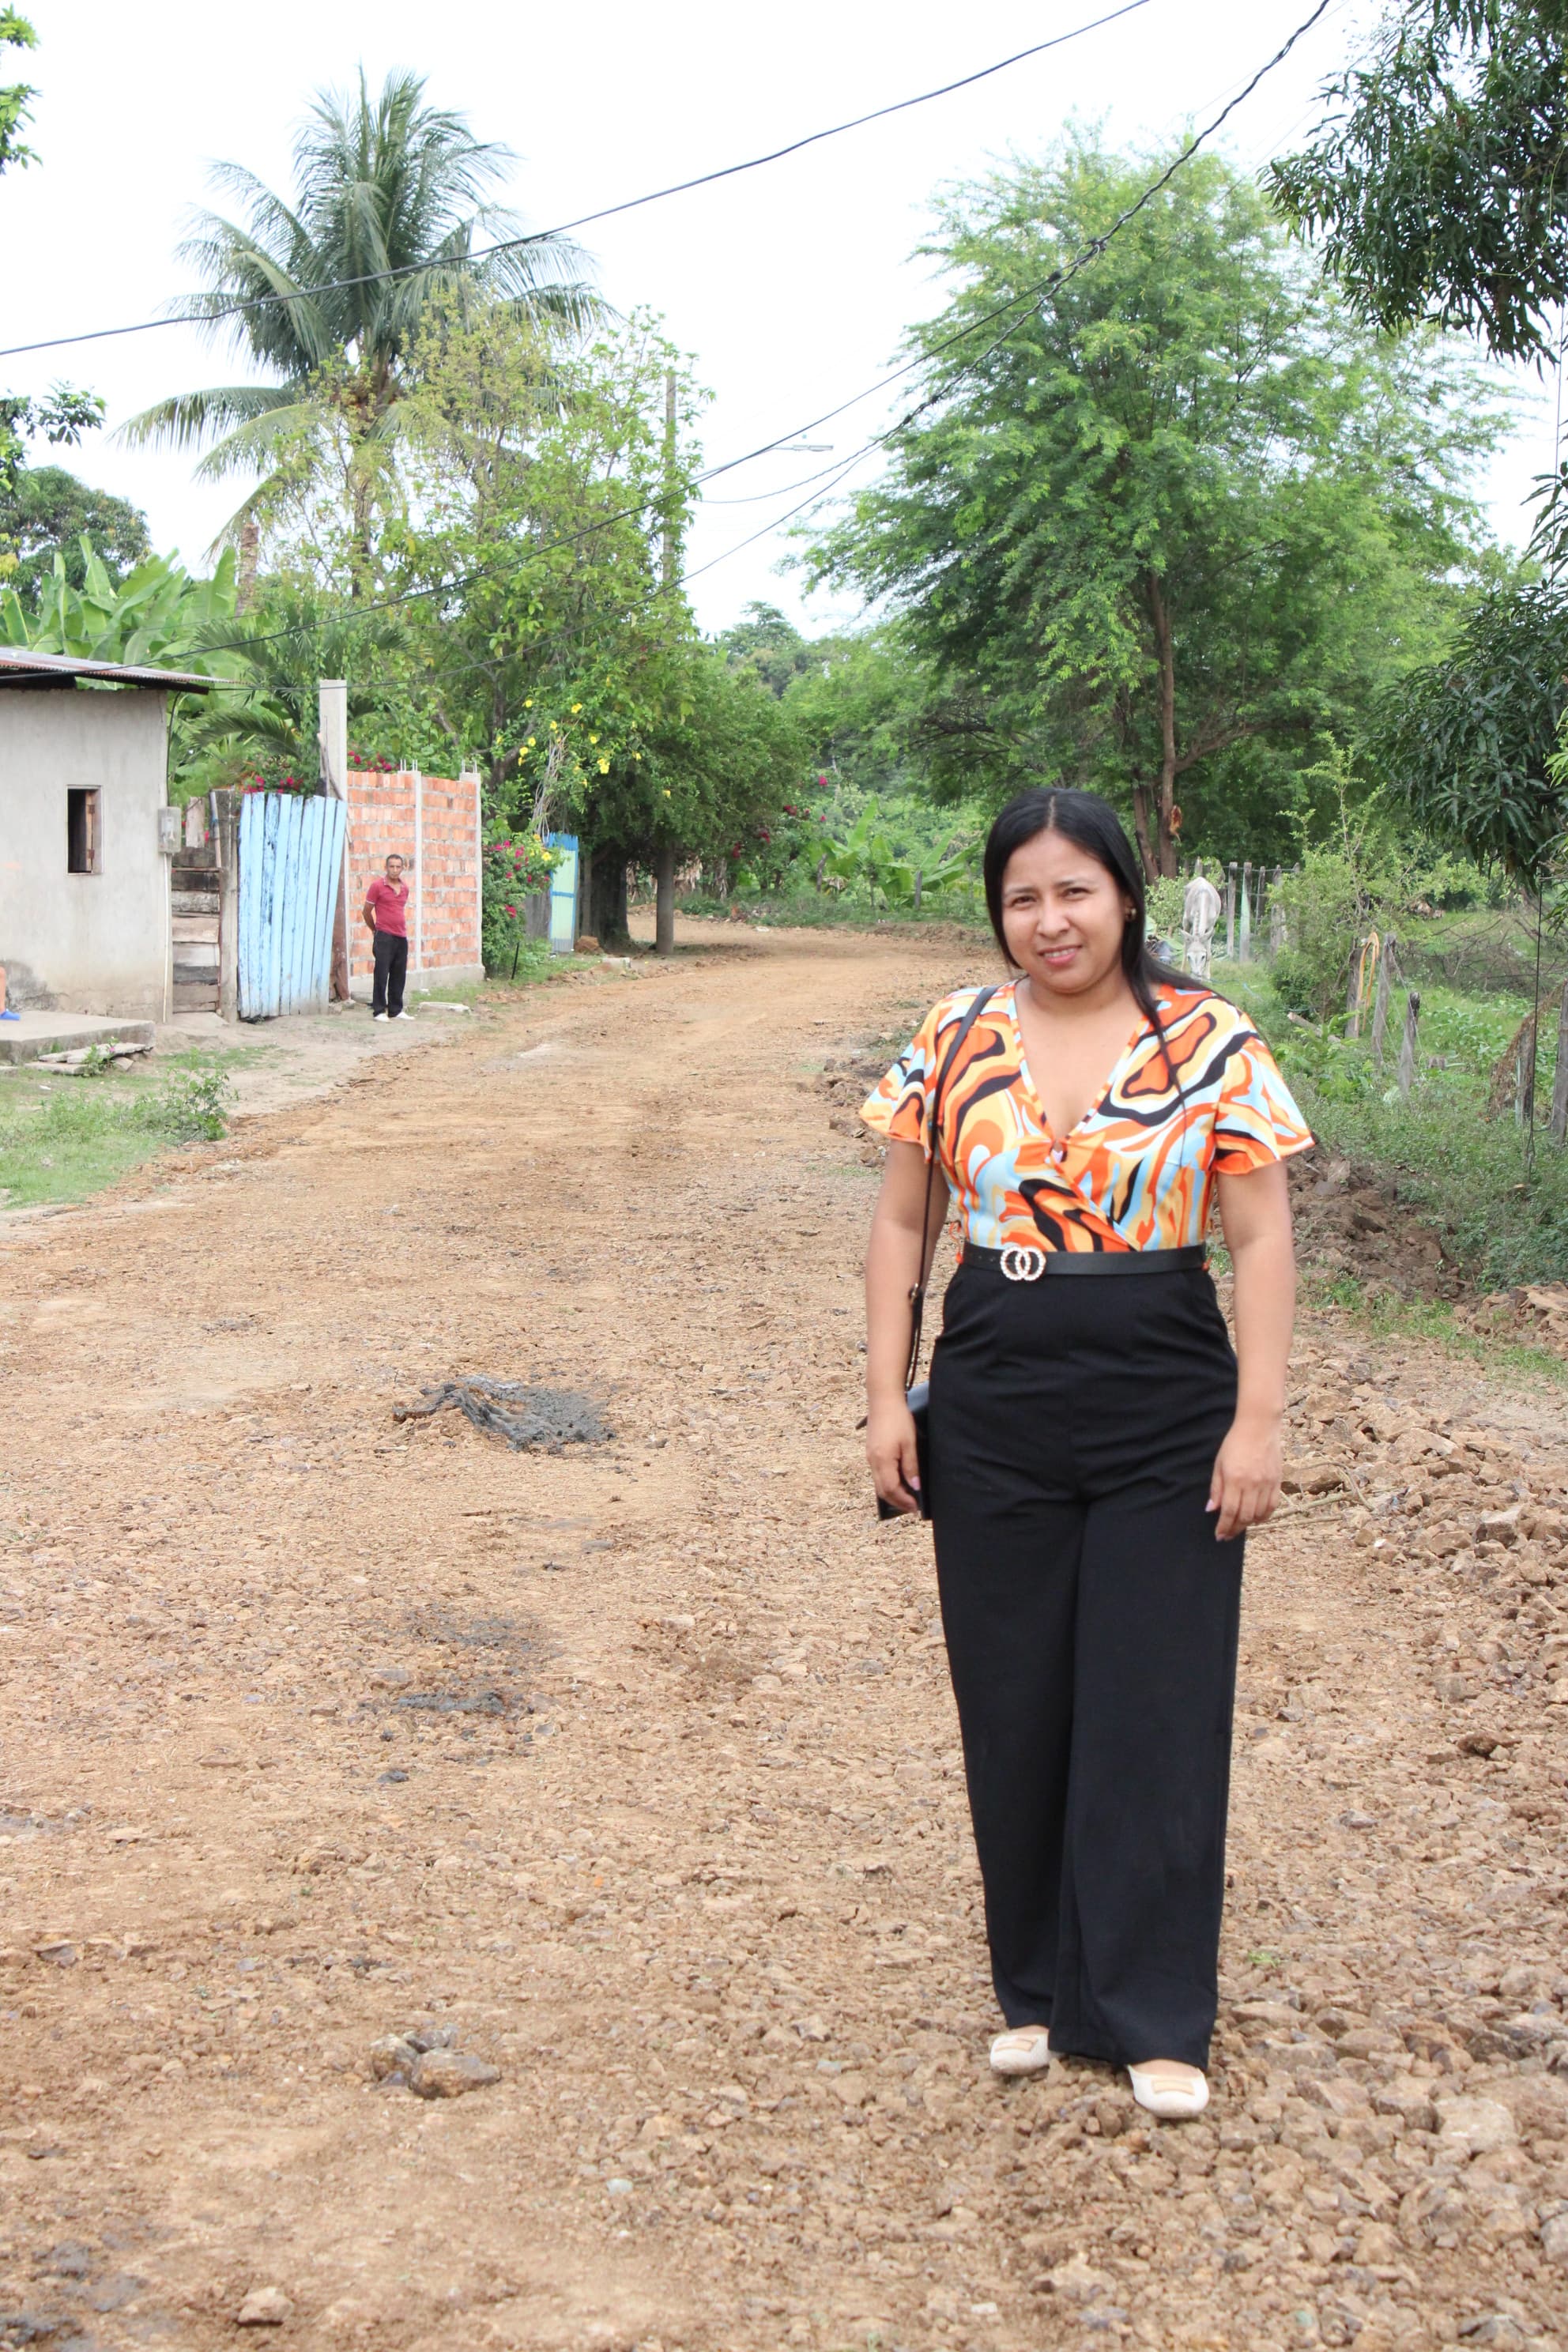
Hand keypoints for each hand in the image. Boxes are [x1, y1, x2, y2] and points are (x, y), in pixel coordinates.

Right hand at [867, 1395, 921, 1514]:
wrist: (883, 1400)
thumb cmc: (898, 1419)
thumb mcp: (909, 1443)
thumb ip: (911, 1466)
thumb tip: (915, 1486)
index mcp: (882, 1460)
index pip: (891, 1489)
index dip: (904, 1500)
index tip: (916, 1506)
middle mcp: (873, 1461)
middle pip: (882, 1491)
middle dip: (897, 1502)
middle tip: (912, 1507)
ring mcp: (870, 1457)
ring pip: (879, 1484)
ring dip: (892, 1493)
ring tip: (907, 1497)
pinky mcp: (871, 1452)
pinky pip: (877, 1474)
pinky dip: (887, 1483)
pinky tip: (898, 1481)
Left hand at [1207, 1413, 1282, 1540]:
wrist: (1259, 1427)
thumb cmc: (1235, 1443)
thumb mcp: (1219, 1464)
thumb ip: (1216, 1488)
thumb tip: (1211, 1509)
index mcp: (1235, 1480)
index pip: (1229, 1511)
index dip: (1224, 1526)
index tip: (1219, 1535)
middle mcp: (1252, 1484)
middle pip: (1244, 1516)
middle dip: (1234, 1529)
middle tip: (1227, 1535)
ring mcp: (1267, 1484)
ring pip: (1259, 1514)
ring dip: (1248, 1524)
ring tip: (1239, 1526)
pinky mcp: (1277, 1481)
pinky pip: (1272, 1506)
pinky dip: (1264, 1516)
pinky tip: (1256, 1518)